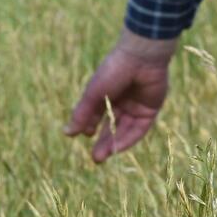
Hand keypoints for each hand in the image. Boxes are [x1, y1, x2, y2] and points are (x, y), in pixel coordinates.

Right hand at [64, 31, 176, 163]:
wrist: (141, 57)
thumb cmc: (113, 71)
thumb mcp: (93, 94)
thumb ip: (82, 114)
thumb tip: (67, 134)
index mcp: (106, 92)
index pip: (96, 114)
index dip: (90, 125)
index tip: (84, 135)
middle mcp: (121, 100)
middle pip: (111, 125)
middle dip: (103, 141)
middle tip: (95, 158)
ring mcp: (136, 105)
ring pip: (124, 129)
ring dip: (114, 143)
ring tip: (102, 156)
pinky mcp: (150, 109)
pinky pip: (139, 128)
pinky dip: (128, 139)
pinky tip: (117, 148)